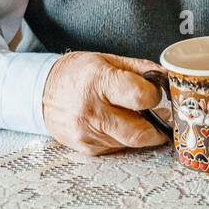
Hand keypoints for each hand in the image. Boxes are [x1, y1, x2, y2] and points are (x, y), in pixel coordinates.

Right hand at [42, 51, 169, 154]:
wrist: (41, 91)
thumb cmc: (77, 73)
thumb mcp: (107, 60)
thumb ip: (140, 68)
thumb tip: (167, 76)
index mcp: (99, 82)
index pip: (140, 97)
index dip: (155, 96)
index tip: (154, 94)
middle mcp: (91, 110)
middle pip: (139, 132)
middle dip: (156, 128)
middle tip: (160, 119)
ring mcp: (87, 133)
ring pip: (130, 142)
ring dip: (138, 132)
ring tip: (131, 116)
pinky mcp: (85, 148)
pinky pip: (116, 147)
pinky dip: (122, 138)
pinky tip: (114, 124)